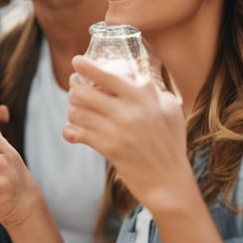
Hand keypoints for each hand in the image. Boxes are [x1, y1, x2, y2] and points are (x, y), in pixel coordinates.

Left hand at [63, 56, 190, 211]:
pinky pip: (77, 132)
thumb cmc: (170, 144)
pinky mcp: (109, 148)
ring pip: (78, 112)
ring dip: (73, 112)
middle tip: (74, 92)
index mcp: (144, 97)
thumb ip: (155, 93)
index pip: (108, 76)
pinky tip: (72, 132)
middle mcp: (130, 110)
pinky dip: (70, 131)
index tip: (76, 61)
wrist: (169, 181)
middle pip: (85, 92)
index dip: (88, 67)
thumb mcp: (171, 111)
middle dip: (75, 91)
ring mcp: (118, 129)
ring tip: (76, 114)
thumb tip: (139, 79)